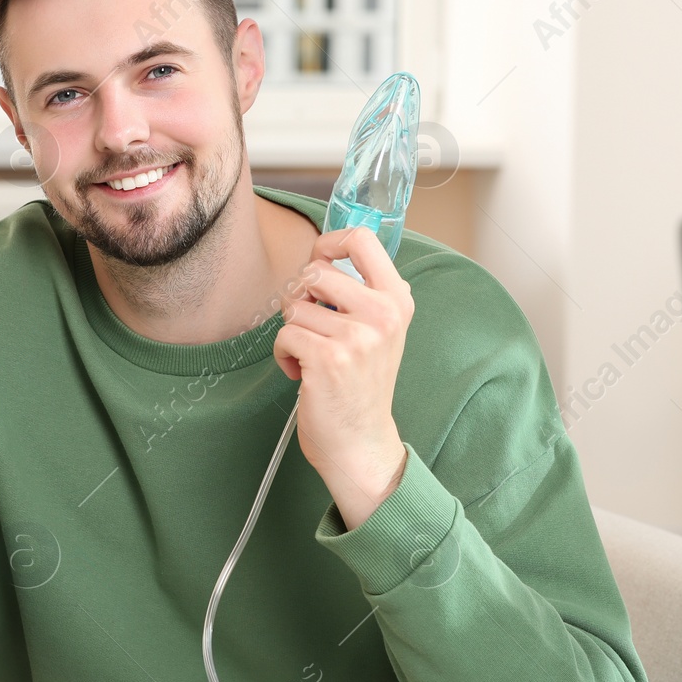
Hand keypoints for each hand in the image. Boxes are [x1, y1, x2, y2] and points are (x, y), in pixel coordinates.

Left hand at [273, 226, 412, 527]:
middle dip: (299, 298)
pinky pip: (284, 334)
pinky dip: (284, 354)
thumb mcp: (378, 331)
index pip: (362, 240)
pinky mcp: (328, 358)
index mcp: (397, 300)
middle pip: (315, 271)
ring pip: (294, 305)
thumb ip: (359, 292)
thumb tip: (321, 251)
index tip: (319, 260)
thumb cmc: (360, 384)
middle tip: (312, 327)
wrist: (360, 442)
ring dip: (292, 331)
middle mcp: (383, 314)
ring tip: (312, 355)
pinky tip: (303, 372)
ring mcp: (357, 336)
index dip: (329, 243)